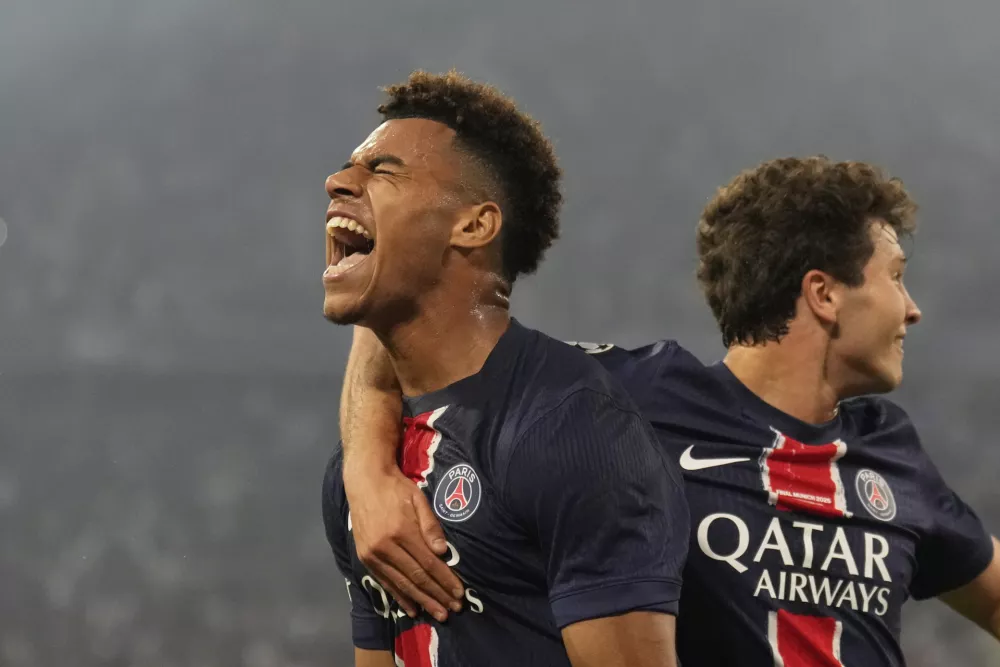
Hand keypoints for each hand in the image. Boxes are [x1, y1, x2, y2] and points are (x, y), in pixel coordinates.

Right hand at [344, 461, 464, 620]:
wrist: (364, 481)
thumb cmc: (396, 488)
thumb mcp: (418, 500)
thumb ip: (430, 525)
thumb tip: (443, 552)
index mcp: (401, 531)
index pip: (428, 563)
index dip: (445, 580)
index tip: (459, 593)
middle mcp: (385, 547)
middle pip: (416, 577)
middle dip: (437, 595)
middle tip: (453, 609)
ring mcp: (372, 554)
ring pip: (401, 584)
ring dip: (422, 600)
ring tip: (438, 612)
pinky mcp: (364, 558)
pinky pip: (385, 582)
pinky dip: (400, 597)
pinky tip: (413, 608)